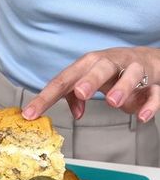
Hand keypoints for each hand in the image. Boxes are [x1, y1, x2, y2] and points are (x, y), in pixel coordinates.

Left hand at [22, 46, 159, 122]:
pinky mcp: (153, 82)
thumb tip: (75, 113)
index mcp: (89, 64)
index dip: (46, 97)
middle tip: (81, 93)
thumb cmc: (113, 72)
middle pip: (100, 68)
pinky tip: (141, 117)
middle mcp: (111, 64)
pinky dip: (150, 104)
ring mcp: (133, 71)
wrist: (149, 62)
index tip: (31, 113)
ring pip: (130, 75)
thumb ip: (77, 96)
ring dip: (122, 87)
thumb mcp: (90, 81)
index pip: (65, 80)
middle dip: (90, 80)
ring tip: (113, 102)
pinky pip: (154, 93)